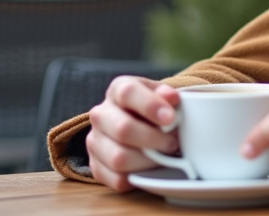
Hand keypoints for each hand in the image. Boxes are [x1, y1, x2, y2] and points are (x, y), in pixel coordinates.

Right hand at [86, 76, 180, 191]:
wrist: (140, 127)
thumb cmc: (154, 110)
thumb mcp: (162, 95)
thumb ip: (166, 94)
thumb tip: (171, 97)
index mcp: (117, 90)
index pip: (128, 93)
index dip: (150, 105)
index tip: (171, 118)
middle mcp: (100, 114)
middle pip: (123, 128)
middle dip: (153, 139)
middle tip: (172, 142)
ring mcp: (95, 142)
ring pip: (119, 158)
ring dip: (148, 160)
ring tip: (163, 156)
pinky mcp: (96, 167)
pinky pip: (117, 179)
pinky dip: (139, 176)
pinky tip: (150, 168)